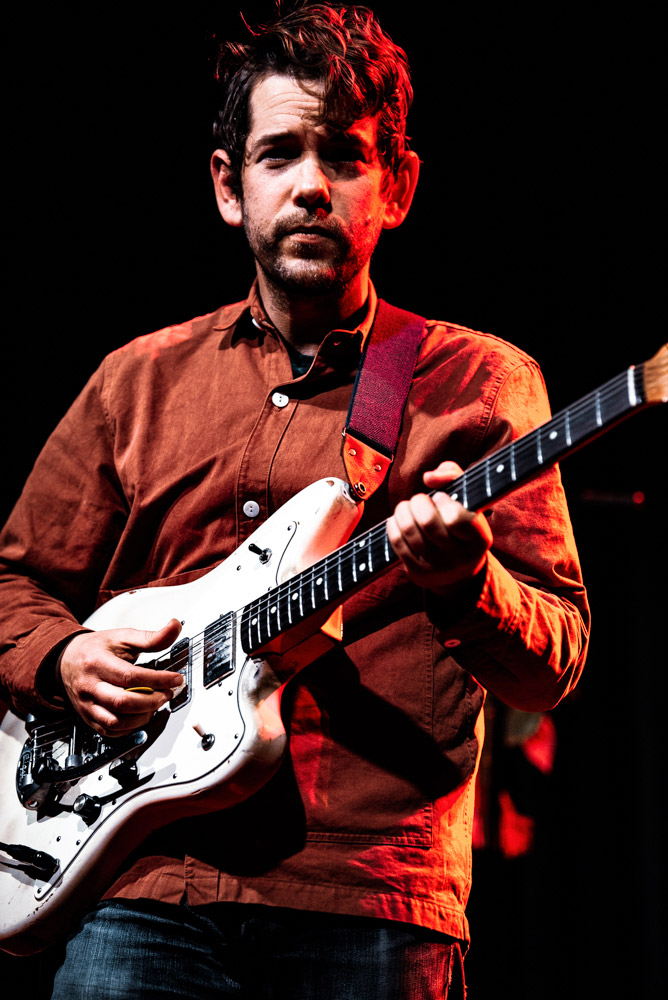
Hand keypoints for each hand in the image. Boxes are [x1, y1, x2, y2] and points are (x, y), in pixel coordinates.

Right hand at [58, 619, 183, 735]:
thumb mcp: (123, 637)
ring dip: (142, 717)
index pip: (130, 676)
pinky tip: (141, 715)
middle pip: (122, 702)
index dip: (157, 680)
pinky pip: (109, 731)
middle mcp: (89, 685)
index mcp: (97, 662)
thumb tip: (175, 626)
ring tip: (155, 704)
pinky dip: (130, 728)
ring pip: (115, 721)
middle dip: (152, 701)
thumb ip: (151, 637)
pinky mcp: (87, 717)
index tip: (176, 679)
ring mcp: (86, 704)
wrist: (67, 660)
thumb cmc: (96, 648)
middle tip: (167, 693)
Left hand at [387, 460, 491, 593]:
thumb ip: (453, 475)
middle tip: (420, 500)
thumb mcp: (467, 500)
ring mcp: (438, 568)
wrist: (458, 571)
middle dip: (418, 502)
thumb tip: (428, 477)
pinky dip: (393, 524)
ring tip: (408, 507)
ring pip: (408, 530)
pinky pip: (396, 541)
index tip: (441, 497)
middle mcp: (460, 557)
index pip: (457, 518)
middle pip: (427, 522)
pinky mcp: (417, 573)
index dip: (443, 501)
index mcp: (479, 539)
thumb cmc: (461, 524)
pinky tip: (399, 520)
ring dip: (403, 510)